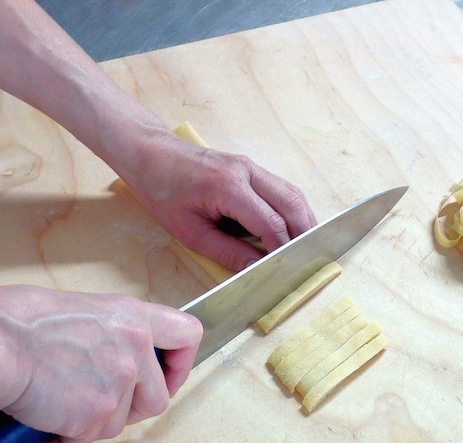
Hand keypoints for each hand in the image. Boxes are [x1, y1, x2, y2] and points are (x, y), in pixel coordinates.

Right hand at [0, 286, 201, 442]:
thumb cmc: (19, 324)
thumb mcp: (81, 313)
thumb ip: (112, 337)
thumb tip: (118, 363)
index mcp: (132, 317)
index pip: (187, 335)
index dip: (180, 365)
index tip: (166, 378)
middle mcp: (133, 348)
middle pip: (156, 400)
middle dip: (127, 412)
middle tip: (92, 407)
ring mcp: (117, 383)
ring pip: (117, 426)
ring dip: (86, 425)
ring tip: (52, 404)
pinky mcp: (94, 415)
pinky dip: (60, 441)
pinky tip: (39, 420)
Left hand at [126, 131, 317, 270]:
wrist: (151, 154)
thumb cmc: (163, 192)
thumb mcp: (190, 232)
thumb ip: (227, 251)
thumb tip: (256, 269)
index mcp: (229, 187)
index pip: (270, 222)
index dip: (283, 248)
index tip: (289, 269)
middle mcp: (247, 172)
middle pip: (291, 203)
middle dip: (305, 233)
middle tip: (311, 259)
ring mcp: (251, 167)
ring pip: (291, 194)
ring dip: (304, 220)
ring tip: (308, 246)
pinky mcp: (250, 168)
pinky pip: (281, 189)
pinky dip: (292, 210)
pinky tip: (293, 229)